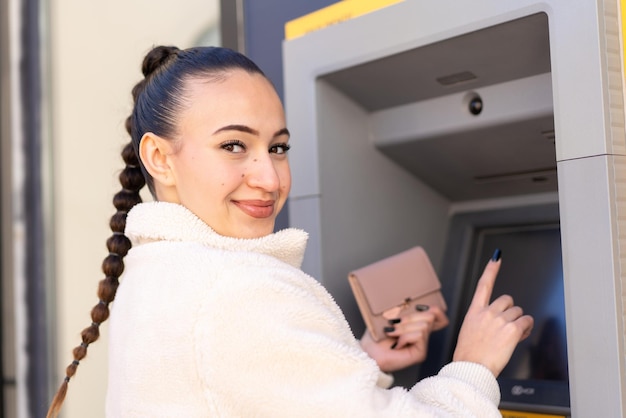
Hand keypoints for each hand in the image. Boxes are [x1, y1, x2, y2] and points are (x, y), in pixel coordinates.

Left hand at [360, 306, 447, 371]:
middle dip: (410, 317)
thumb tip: (419, 304)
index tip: (419, 307)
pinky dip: (405, 337)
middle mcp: (422, 335)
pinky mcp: (420, 353)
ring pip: (424, 326)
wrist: (368, 353)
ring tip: (393, 334)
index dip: (435, 310)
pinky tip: (396, 344)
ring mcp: (422, 345)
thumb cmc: (376, 335)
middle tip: (395, 323)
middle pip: (431, 316)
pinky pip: (419, 336)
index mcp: (416, 324)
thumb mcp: (390, 316)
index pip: (439, 315)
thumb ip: (405, 309)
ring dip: (404, 328)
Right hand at [453, 251, 533, 376]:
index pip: (484, 285)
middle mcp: (487, 312)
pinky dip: (526, 329)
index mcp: (474, 312)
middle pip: (507, 300)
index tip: (496, 258)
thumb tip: (500, 322)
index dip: (491, 270)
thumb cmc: (470, 355)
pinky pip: (526, 322)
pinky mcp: (511, 329)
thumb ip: (484, 322)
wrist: (471, 368)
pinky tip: (518, 337)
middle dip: (510, 311)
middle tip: (507, 326)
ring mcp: (499, 320)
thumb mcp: (470, 332)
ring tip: (510, 336)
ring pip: (518, 312)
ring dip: (518, 322)